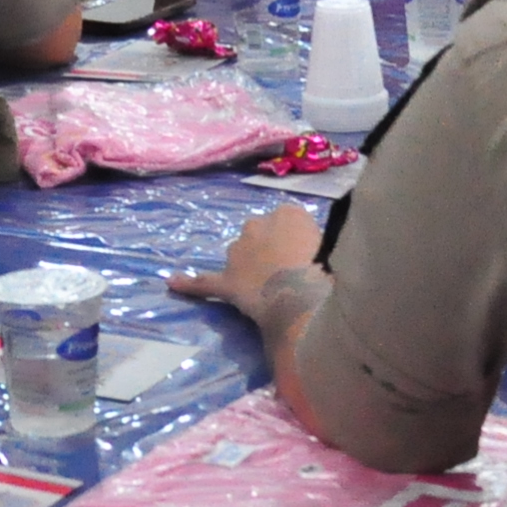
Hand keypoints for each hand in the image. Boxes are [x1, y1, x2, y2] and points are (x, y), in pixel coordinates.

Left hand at [168, 204, 325, 316]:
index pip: (290, 221)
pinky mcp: (228, 281)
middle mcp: (257, 225)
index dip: (298, 241)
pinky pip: (205, 282)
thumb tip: (313, 249)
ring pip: (240, 255)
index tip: (307, 256)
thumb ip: (319, 240)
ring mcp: (238, 253)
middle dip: (270, 250)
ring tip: (267, 286)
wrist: (300, 293)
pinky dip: (189, 284)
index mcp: (288, 213)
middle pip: (261, 235)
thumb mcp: (334, 243)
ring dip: (249, 266)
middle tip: (290, 271)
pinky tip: (173, 283)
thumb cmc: (326, 269)